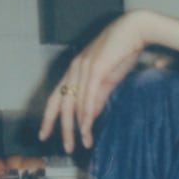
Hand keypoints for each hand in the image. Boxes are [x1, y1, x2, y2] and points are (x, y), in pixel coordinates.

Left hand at [39, 11, 150, 152]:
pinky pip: (87, 96)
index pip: (56, 98)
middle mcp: (74, 69)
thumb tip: (89, 118)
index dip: (48, 118)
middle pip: (61, 104)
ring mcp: (83, 68)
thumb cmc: (122, 52)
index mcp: (74, 71)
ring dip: (76, 127)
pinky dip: (85, 114)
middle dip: (62, 129)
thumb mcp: (107, 79)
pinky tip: (85, 128)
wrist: (134, 31)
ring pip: (74, 104)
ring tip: (80, 143)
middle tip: (67, 148)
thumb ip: (97, 97)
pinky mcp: (95, 68)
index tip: (44, 135)